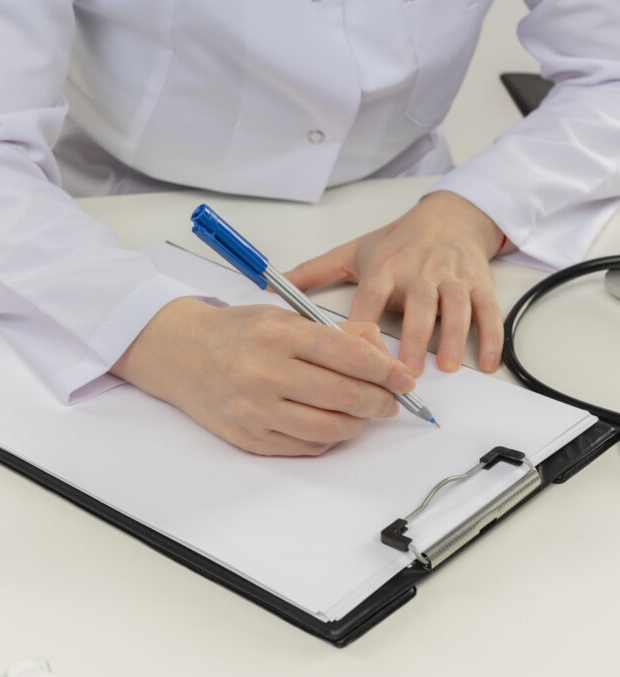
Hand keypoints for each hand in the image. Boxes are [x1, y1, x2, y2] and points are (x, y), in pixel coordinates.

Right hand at [110, 298, 414, 455]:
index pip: (349, 356)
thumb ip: (334, 332)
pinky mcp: (249, 437)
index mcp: (279, 334)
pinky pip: (305, 446)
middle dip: (380, 401)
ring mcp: (256, 409)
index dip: (386, 371)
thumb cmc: (236, 331)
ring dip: (359, 424)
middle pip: (345, 396)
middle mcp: (266, 372)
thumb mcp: (284, 315)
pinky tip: (334, 424)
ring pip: (329, 428)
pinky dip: (329, 438)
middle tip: (390, 401)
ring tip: (364, 413)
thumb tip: (380, 353)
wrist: (180, 353)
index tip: (404, 379)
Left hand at [285, 191, 507, 376]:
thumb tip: (273, 286)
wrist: (450, 216)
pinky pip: (487, 311)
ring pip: (455, 308)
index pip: (371, 297)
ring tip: (446, 366)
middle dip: (413, 339)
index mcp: (386, 268)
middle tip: (406, 373)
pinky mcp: (478, 283)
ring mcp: (452, 278)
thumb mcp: (354, 251)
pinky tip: (487, 362)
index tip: (356, 356)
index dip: (364, 325)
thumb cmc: (398, 241)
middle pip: (418, 306)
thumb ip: (314, 272)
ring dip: (452, 337)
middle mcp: (420, 272)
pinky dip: (490, 337)